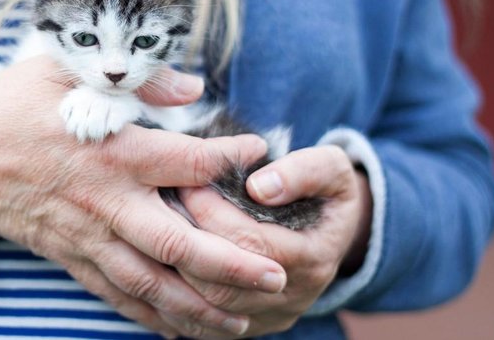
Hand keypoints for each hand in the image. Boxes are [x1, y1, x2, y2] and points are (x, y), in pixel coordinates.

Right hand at [0, 56, 287, 337]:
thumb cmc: (10, 106)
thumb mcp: (65, 70)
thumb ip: (136, 79)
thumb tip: (193, 88)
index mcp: (110, 148)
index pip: (186, 160)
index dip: (229, 160)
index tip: (259, 156)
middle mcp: (104, 199)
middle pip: (177, 243)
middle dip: (232, 264)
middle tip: (278, 276)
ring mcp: (84, 234)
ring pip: (149, 283)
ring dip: (198, 307)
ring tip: (243, 322)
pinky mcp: (67, 255)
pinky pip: (112, 294)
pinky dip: (148, 316)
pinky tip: (179, 330)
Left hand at [177, 145, 371, 337]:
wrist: (333, 228)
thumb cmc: (326, 191)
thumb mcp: (330, 168)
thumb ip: (303, 172)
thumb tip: (261, 187)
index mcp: (314, 256)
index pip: (252, 241)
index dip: (214, 212)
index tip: (188, 183)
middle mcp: (294, 294)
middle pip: (227, 282)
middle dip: (189, 241)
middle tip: (165, 204)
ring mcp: (272, 315)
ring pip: (212, 306)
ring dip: (179, 269)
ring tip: (161, 228)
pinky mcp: (251, 323)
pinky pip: (207, 324)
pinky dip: (180, 297)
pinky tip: (163, 263)